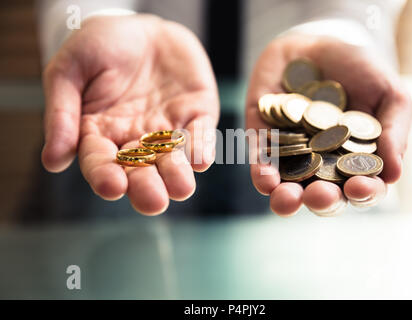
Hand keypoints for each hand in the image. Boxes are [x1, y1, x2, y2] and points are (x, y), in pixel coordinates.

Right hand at [41, 15, 218, 214]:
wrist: (140, 27)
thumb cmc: (100, 46)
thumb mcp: (70, 69)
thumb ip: (62, 112)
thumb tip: (52, 162)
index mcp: (101, 133)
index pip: (101, 163)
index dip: (106, 176)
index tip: (112, 187)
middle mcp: (136, 138)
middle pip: (141, 171)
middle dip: (147, 188)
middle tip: (153, 202)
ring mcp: (168, 129)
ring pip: (173, 160)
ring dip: (178, 175)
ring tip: (181, 188)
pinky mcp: (196, 114)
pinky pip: (200, 134)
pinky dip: (202, 146)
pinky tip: (201, 159)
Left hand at [246, 34, 411, 215]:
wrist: (319, 42)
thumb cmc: (359, 71)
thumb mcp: (388, 95)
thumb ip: (394, 132)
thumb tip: (393, 176)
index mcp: (356, 162)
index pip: (362, 189)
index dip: (363, 194)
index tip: (361, 188)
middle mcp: (323, 166)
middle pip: (323, 196)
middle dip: (322, 200)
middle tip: (321, 196)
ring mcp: (291, 156)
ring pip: (287, 188)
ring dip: (287, 199)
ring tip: (288, 198)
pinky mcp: (263, 141)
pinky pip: (261, 162)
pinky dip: (262, 173)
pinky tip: (266, 179)